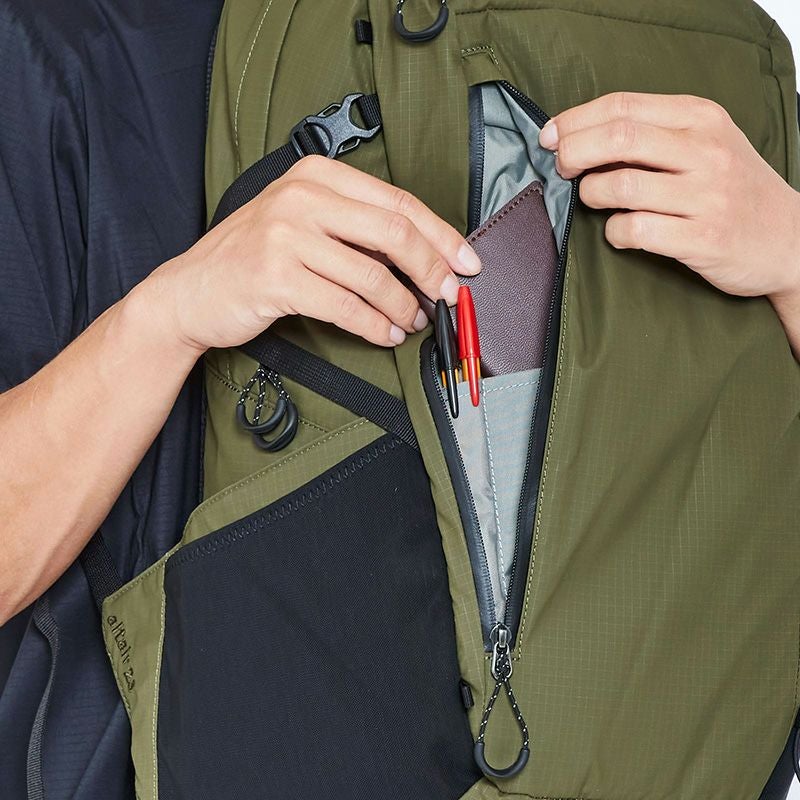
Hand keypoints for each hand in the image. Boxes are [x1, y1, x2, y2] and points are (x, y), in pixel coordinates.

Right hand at [144, 155, 481, 351]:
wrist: (190, 291)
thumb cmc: (252, 258)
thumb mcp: (302, 223)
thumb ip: (354, 227)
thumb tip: (423, 255)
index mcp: (316, 176)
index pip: (398, 201)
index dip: (441, 235)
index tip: (466, 261)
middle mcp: (302, 197)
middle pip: (394, 232)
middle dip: (432, 268)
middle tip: (448, 295)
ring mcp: (286, 235)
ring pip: (372, 274)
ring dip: (403, 305)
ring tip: (413, 321)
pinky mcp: (277, 277)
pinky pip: (346, 306)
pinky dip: (375, 325)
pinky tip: (386, 334)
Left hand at [539, 92, 799, 302]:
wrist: (790, 238)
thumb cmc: (734, 189)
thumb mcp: (706, 142)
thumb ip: (654, 133)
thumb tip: (581, 135)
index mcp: (700, 118)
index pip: (623, 106)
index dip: (576, 120)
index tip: (551, 136)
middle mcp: (705, 151)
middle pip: (618, 138)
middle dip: (574, 152)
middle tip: (562, 167)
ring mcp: (706, 195)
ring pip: (622, 186)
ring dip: (591, 194)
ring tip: (594, 200)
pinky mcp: (702, 238)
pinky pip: (636, 230)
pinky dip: (614, 232)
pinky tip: (619, 232)